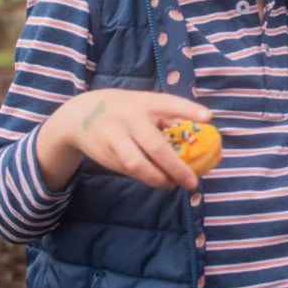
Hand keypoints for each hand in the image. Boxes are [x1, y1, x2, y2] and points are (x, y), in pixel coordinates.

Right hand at [36, 90, 211, 192]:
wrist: (80, 116)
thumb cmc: (123, 109)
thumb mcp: (141, 104)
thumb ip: (164, 117)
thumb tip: (195, 138)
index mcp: (144, 103)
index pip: (168, 104)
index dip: (188, 109)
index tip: (207, 117)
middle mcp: (129, 119)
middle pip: (154, 145)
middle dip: (175, 167)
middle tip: (192, 181)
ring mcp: (115, 138)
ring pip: (138, 165)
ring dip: (158, 179)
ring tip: (174, 184)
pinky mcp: (106, 155)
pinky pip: (129, 171)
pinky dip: (146, 178)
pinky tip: (158, 180)